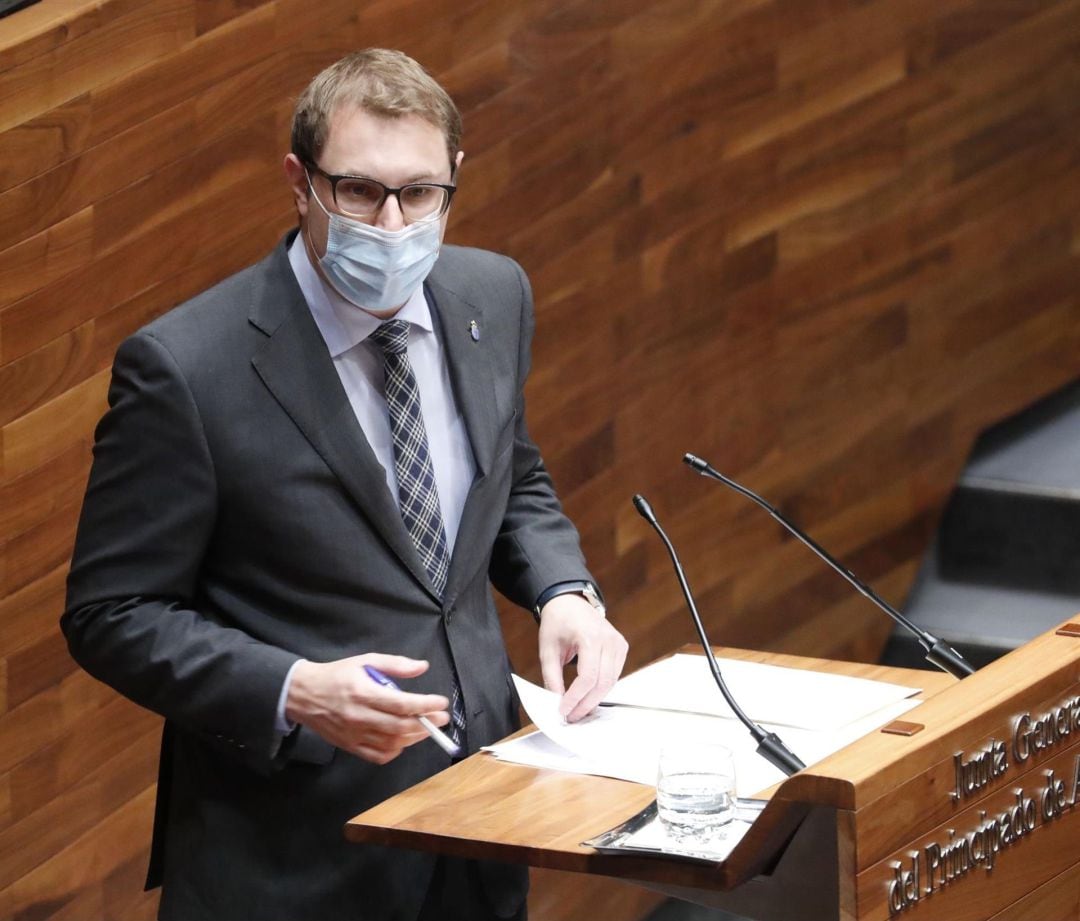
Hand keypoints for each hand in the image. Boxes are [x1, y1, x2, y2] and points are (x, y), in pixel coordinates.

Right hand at [285, 653, 450, 763]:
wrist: (302, 694)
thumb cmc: (336, 675)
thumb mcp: (364, 660)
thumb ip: (395, 664)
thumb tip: (422, 667)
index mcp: (364, 693)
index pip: (402, 704)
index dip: (425, 705)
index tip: (441, 703)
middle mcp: (360, 716)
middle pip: (401, 727)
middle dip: (427, 724)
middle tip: (442, 718)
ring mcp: (354, 734)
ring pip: (392, 744)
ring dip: (414, 738)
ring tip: (426, 728)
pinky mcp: (349, 746)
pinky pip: (377, 756)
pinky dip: (395, 751)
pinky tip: (403, 741)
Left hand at [537, 593, 628, 721]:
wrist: (569, 602)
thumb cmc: (557, 622)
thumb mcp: (547, 650)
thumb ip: (552, 677)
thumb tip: (556, 702)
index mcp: (590, 636)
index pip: (588, 677)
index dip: (576, 698)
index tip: (564, 710)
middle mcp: (608, 639)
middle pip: (602, 682)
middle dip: (586, 704)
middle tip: (571, 716)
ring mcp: (618, 643)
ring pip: (611, 682)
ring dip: (594, 699)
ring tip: (578, 710)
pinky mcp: (621, 647)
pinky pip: (614, 675)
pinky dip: (601, 688)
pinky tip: (588, 697)